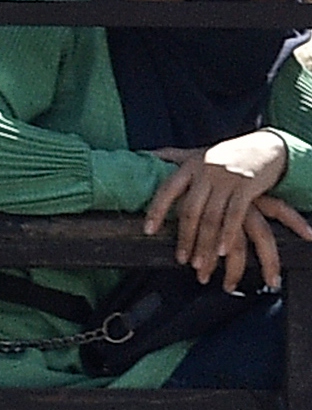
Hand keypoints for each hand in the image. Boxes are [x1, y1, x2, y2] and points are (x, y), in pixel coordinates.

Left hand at [146, 131, 311, 286]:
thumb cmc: (227, 154)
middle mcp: (204, 172)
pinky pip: (234, 215)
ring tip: (200, 264)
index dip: (156, 211)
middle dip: (185, 238)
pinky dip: (227, 234)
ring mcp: (226, 179)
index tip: (148, 231)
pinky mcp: (246, 187)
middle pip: (190, 210)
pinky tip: (223, 252)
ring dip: (205, 244)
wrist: (266, 145)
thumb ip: (172, 157)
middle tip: (182, 260)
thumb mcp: (198, 153)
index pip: (167, 190)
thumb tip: (142, 156)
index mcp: (189, 166)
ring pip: (211, 217)